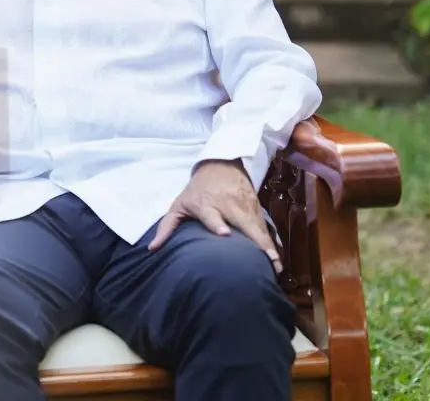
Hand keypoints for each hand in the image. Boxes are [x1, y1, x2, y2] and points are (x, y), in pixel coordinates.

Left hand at [148, 158, 281, 273]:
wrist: (220, 165)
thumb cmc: (196, 190)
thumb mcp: (179, 205)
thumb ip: (167, 227)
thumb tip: (152, 248)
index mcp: (206, 205)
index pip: (211, 215)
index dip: (217, 224)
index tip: (224, 234)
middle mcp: (227, 205)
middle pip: (243, 223)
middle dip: (255, 241)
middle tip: (267, 260)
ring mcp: (244, 205)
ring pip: (258, 226)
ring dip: (268, 245)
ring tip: (276, 265)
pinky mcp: (256, 206)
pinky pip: (265, 226)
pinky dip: (271, 240)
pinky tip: (277, 257)